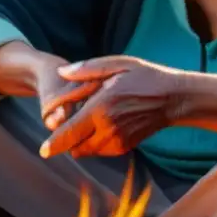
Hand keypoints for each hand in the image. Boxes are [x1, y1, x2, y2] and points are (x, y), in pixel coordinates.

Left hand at [39, 55, 180, 158]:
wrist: (174, 99)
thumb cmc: (145, 77)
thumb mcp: (117, 64)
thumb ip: (87, 70)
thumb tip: (61, 73)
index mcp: (101, 108)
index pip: (69, 134)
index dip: (53, 145)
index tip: (43, 151)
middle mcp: (107, 129)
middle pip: (74, 147)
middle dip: (65, 140)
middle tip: (65, 124)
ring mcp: (117, 141)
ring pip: (86, 150)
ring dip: (80, 140)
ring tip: (89, 119)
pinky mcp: (125, 147)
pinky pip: (100, 150)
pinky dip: (94, 142)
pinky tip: (102, 124)